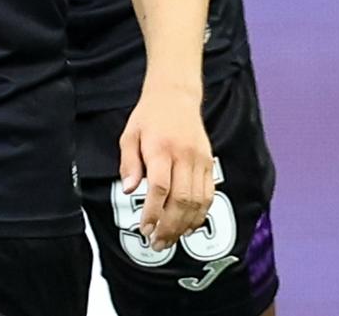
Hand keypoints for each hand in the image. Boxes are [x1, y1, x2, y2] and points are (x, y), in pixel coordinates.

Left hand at [118, 82, 213, 251]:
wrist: (176, 96)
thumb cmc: (149, 117)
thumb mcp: (129, 134)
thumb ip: (129, 163)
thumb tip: (130, 189)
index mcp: (161, 148)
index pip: (160, 187)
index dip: (153, 212)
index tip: (144, 228)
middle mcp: (183, 156)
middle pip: (181, 199)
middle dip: (169, 226)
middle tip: (157, 243)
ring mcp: (200, 160)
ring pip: (198, 201)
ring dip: (185, 225)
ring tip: (171, 240)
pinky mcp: (209, 164)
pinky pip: (208, 195)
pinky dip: (200, 214)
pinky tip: (188, 226)